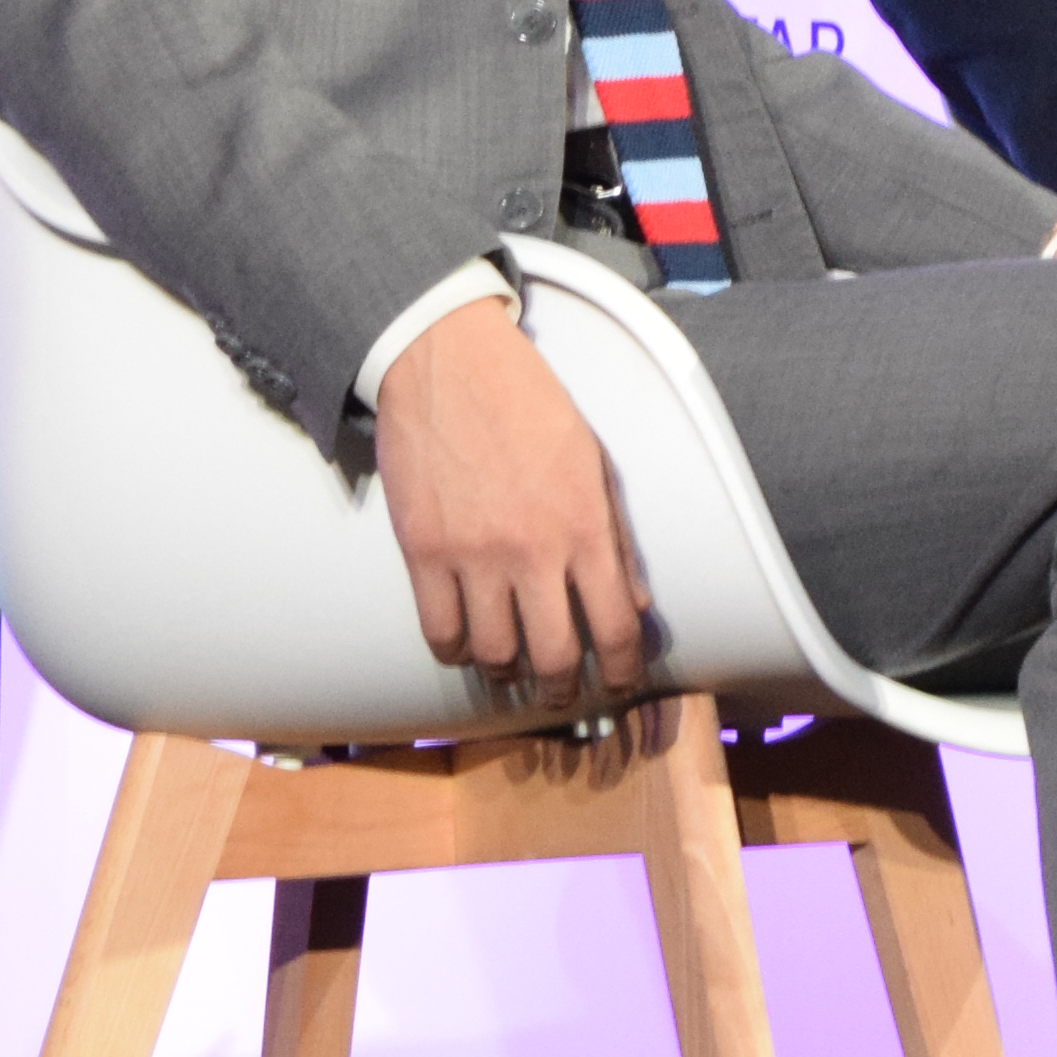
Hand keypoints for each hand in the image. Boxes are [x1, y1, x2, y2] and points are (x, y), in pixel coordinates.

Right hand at [371, 294, 653, 692]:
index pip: (615, 625)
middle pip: (553, 656)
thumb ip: (616, 537)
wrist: (448, 363)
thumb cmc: (530, 406)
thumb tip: (634, 602)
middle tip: (562, 693)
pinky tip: (468, 644)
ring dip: (508, 673)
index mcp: (584, 525)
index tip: (621, 682)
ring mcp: (471, 555)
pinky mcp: (421, 552)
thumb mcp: (594, 462)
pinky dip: (455, 650)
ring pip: (493, 654)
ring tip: (515, 669)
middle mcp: (531, 550)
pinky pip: (438, 631)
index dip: (622, 669)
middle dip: (563, 689)